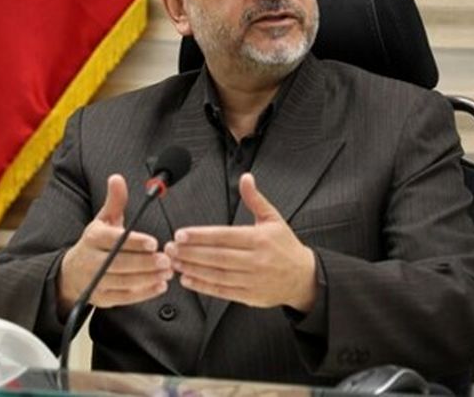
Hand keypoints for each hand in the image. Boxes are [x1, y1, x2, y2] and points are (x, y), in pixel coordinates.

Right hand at [57, 174, 171, 314]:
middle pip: (120, 263)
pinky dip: (144, 293)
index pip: (113, 240)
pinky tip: (160, 285)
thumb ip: (115, 201)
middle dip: (145, 262)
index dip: (134, 242)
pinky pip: (125, 297)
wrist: (72, 273)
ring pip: (124, 281)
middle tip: (166, 259)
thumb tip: (117, 178)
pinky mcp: (102, 298)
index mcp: (93, 238)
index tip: (153, 242)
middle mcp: (91, 260)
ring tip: (168, 271)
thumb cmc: (95, 244)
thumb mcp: (103, 220)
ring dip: (148, 277)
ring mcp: (95, 281)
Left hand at [163, 173, 316, 310]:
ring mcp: (252, 280)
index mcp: (259, 239)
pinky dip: (203, 286)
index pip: (224, 236)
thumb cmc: (286, 247)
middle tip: (170, 248)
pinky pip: (222, 291)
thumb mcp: (273, 219)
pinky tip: (188, 279)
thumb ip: (255, 199)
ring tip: (175, 262)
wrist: (304, 277)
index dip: (200, 236)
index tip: (181, 234)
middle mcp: (256, 260)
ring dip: (192, 269)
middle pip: (216, 256)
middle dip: (190, 252)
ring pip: (216, 274)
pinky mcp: (249, 296)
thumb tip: (246, 178)